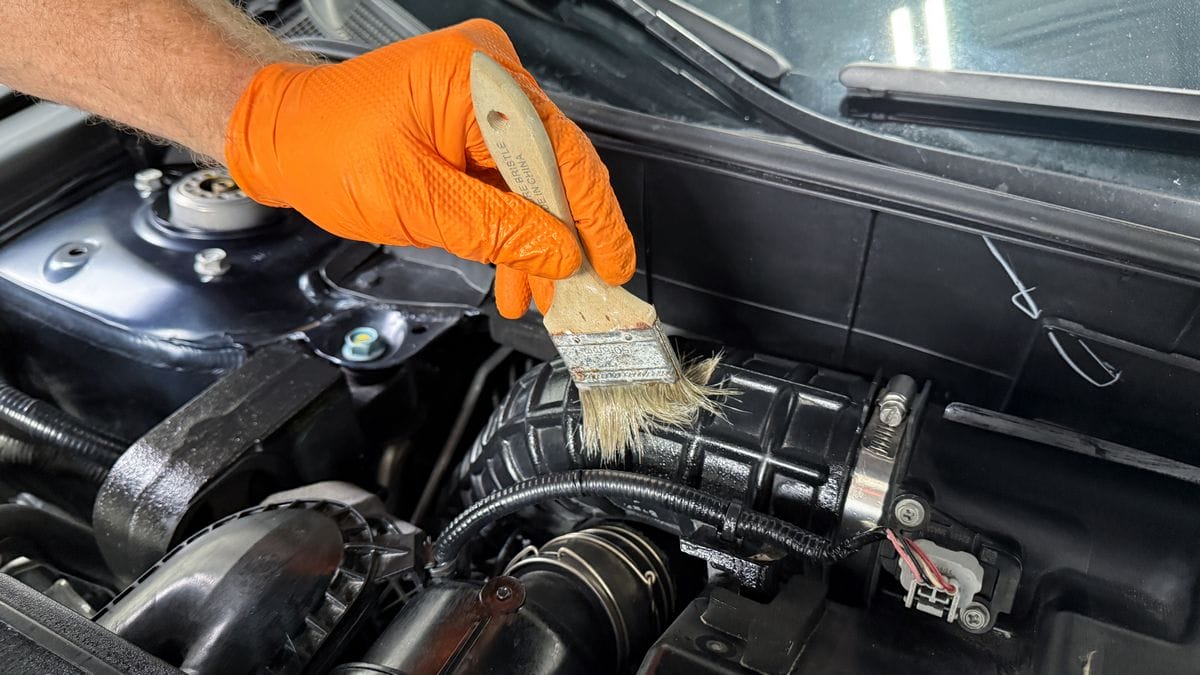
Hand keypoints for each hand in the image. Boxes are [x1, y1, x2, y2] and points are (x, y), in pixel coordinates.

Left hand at [224, 19, 634, 317]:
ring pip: (539, 177)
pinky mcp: (479, 115)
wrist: (287, 135)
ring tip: (537, 292)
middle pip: (556, 164)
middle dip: (565, 237)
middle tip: (579, 290)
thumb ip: (495, 230)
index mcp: (472, 77)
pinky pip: (514, 173)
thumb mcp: (414, 202)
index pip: (557, 152)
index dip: (591, 218)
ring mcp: (487, 92)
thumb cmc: (327, 150)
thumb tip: (559, 253)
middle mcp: (489, 72)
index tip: (610, 265)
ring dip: (538, 240)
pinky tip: (517, 267)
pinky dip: (516, 222)